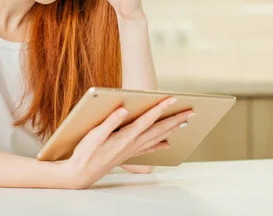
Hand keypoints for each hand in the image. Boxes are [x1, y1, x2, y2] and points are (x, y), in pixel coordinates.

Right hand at [58, 97, 193, 188]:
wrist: (81, 173)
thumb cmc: (85, 153)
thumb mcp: (94, 135)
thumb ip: (110, 122)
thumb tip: (123, 109)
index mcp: (125, 137)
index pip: (147, 119)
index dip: (160, 108)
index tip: (172, 99)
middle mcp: (132, 144)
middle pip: (158, 129)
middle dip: (175, 119)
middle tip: (191, 112)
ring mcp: (132, 150)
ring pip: (157, 138)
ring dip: (172, 129)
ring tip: (184, 123)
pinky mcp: (129, 154)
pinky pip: (149, 148)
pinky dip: (160, 144)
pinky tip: (167, 143)